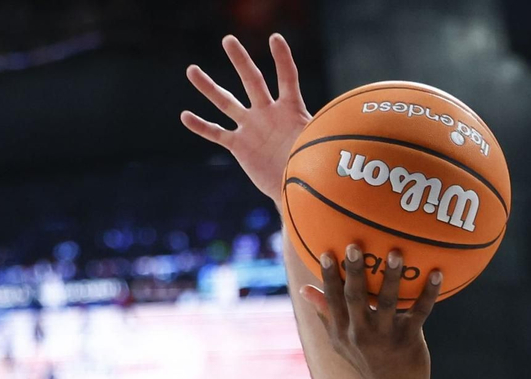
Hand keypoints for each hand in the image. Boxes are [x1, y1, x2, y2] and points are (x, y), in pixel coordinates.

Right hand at [181, 34, 309, 207]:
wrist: (297, 187)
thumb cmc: (313, 165)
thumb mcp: (320, 146)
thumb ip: (324, 137)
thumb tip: (345, 142)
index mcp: (290, 110)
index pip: (287, 79)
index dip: (282, 60)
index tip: (275, 38)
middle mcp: (267, 113)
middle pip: (252, 81)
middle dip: (241, 61)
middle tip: (228, 40)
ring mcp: (251, 127)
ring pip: (226, 102)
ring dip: (209, 87)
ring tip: (191, 70)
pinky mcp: (239, 145)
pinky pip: (217, 133)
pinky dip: (201, 126)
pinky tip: (185, 115)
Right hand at [305, 245, 441, 378]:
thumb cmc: (367, 362)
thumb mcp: (341, 342)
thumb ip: (326, 313)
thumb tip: (304, 288)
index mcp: (343, 332)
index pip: (332, 300)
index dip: (329, 277)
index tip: (326, 252)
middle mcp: (361, 334)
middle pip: (356, 298)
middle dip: (353, 272)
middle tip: (354, 246)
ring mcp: (386, 338)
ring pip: (388, 302)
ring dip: (392, 277)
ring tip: (396, 253)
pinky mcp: (409, 339)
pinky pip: (420, 312)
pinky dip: (429, 292)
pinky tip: (437, 273)